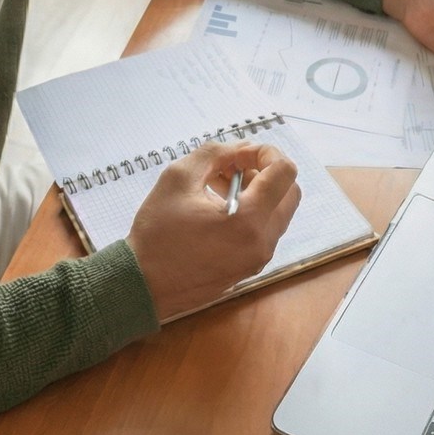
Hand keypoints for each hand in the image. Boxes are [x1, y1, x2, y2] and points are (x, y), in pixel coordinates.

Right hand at [124, 141, 301, 320]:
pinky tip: (217, 208)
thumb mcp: (178, 178)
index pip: (285, 172)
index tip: (238, 154)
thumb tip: (241, 149)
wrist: (143, 286)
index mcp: (249, 219)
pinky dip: (251, 212)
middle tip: (233, 166)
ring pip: (278, 212)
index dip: (266, 152)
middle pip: (290, 192)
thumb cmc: (157, 233)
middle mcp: (262, 242)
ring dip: (257, 191)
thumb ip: (214, 154)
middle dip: (266, 171)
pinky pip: (264, 231)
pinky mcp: (249, 268)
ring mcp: (258, 259)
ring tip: (218, 184)